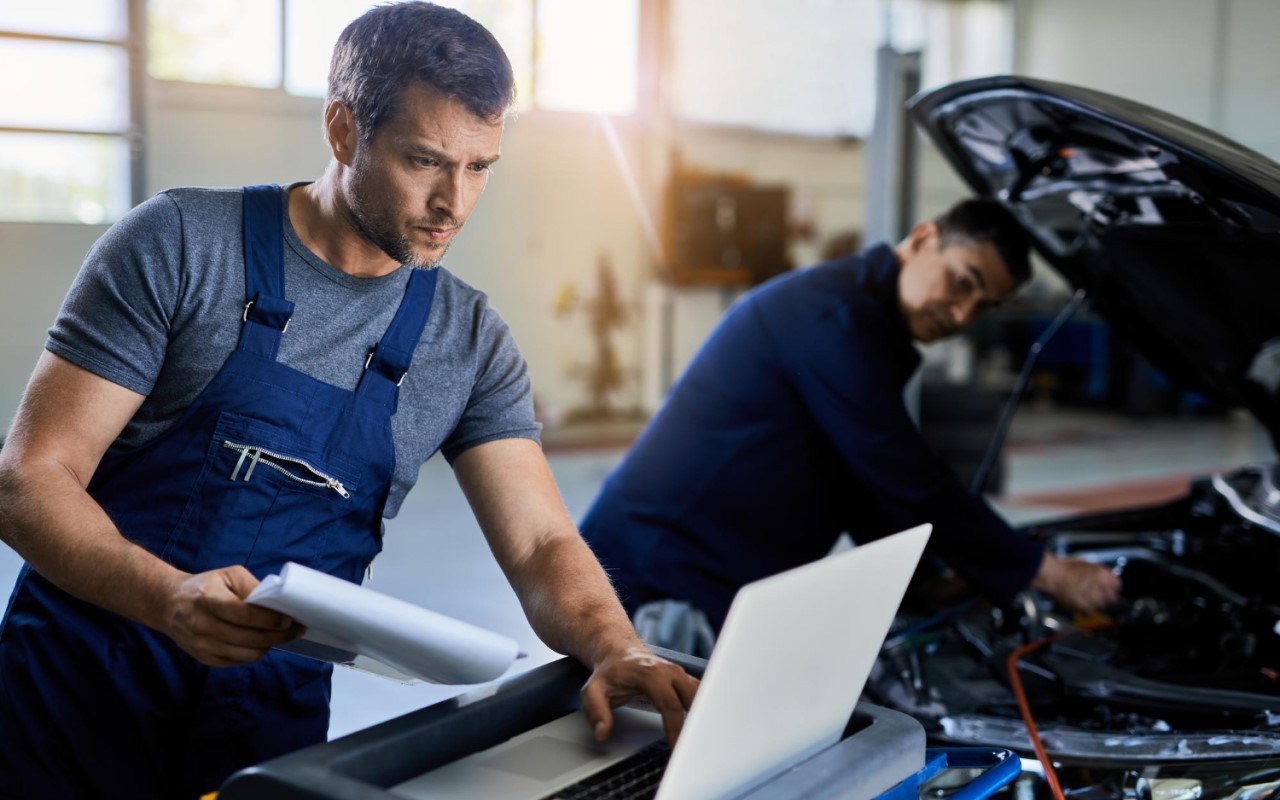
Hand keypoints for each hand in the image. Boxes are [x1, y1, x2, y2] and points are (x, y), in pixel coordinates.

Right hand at [158, 565, 302, 666]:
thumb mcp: (227, 575)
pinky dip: (254, 653)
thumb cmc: (203, 587)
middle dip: (278, 635)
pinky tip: (263, 642)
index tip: (288, 619)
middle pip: (249, 638)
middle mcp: (203, 626)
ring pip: (247, 654)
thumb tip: (275, 602)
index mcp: (209, 600)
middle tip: (295, 629)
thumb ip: (251, 587)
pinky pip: (238, 661)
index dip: (269, 619)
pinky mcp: (204, 658)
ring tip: (282, 636)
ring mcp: (202, 646)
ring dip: (269, 646)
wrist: (169, 605)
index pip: (244, 615)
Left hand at [581, 646, 699, 745]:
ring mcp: (680, 674)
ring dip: (703, 717)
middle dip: (697, 724)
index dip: (675, 727)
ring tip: (701, 742)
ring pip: (701, 696)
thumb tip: (603, 733)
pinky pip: (701, 694)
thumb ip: (596, 711)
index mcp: (651, 674)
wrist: (619, 653)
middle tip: (695, 749)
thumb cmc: (609, 673)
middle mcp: (670, 671)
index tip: (676, 747)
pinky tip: (702, 728)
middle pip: (693, 699)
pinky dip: (703, 711)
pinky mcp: (685, 679)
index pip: (670, 703)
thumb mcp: (593, 690)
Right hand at [1032, 551, 1121, 614]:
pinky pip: (1089, 612)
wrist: (1052, 576)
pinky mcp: (1085, 608)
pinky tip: (1078, 602)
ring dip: (1095, 604)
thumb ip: (1096, 572)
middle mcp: (1103, 588)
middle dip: (1105, 597)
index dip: (1111, 586)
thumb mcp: (1085, 563)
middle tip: (1096, 595)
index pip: (1118, 585)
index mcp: (1104, 575)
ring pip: (1101, 607)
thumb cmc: (1064, 567)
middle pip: (1112, 599)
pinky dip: (1085, 609)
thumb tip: (1100, 577)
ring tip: (1084, 599)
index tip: (1107, 588)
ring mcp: (1095, 600)